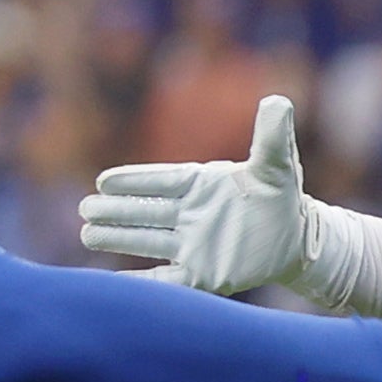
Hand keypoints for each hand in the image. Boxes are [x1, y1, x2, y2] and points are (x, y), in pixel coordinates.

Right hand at [79, 93, 314, 296]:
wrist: (297, 238)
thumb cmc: (282, 195)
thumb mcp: (278, 163)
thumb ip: (272, 136)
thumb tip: (277, 101)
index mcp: (201, 184)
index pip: (162, 181)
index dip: (134, 180)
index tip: (104, 180)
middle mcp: (191, 214)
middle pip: (145, 212)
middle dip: (116, 211)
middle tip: (85, 209)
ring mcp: (193, 245)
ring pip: (147, 241)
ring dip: (119, 239)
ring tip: (87, 234)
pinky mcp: (202, 274)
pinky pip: (166, 278)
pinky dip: (142, 280)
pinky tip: (114, 280)